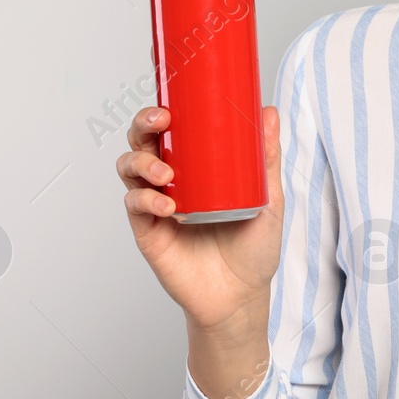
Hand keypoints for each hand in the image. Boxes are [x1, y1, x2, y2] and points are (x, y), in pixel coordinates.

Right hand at [116, 104, 284, 333]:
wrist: (241, 296)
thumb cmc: (253, 248)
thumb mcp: (268, 200)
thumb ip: (267, 159)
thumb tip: (268, 113)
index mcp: (197, 168)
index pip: (171, 131)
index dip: (162, 111)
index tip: (171, 102)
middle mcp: (172, 182)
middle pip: (143, 142)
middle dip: (143, 126)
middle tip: (160, 122)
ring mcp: (157, 206)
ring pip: (130, 169)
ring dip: (142, 163)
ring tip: (166, 175)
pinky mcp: (149, 232)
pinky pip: (135, 207)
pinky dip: (146, 201)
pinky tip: (167, 207)